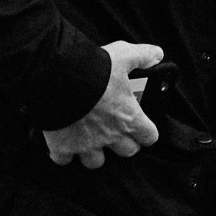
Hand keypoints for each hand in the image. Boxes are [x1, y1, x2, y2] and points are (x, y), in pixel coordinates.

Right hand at [41, 41, 163, 168]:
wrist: (58, 78)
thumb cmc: (94, 69)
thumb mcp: (123, 56)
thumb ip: (142, 56)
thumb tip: (157, 54)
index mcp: (129, 117)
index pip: (149, 136)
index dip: (146, 132)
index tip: (142, 126)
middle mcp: (110, 136)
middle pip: (126, 151)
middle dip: (123, 143)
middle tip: (116, 130)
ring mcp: (86, 144)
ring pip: (96, 161)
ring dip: (94, 152)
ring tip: (89, 139)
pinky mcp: (63, 146)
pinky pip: (64, 159)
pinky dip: (62, 152)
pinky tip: (62, 141)